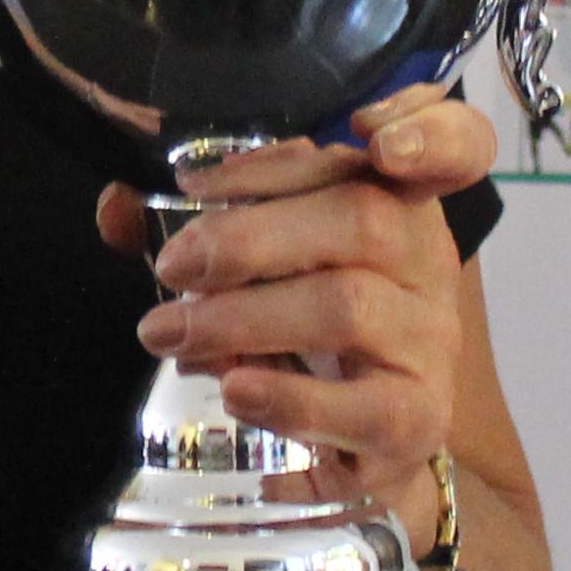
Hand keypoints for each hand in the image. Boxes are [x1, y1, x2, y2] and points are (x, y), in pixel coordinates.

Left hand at [93, 82, 490, 528]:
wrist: (364, 443)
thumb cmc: (304, 335)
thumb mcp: (257, 270)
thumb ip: (195, 229)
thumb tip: (117, 208)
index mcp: (399, 204)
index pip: (453, 147)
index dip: (428, 126)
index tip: (363, 126)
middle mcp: (428, 263)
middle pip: (362, 218)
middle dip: (249, 236)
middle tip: (171, 266)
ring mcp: (430, 343)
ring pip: (347, 305)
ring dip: (241, 316)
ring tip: (168, 332)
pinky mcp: (416, 419)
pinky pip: (363, 406)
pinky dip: (290, 397)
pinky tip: (235, 389)